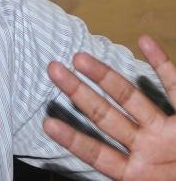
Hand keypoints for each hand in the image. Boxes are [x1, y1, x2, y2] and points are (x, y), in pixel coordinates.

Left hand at [44, 35, 175, 179]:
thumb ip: (121, 174)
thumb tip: (94, 176)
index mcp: (138, 173)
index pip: (99, 155)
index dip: (74, 140)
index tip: (47, 122)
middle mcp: (149, 148)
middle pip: (106, 117)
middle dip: (78, 93)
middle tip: (52, 68)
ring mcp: (169, 132)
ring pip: (132, 98)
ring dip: (105, 76)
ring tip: (78, 56)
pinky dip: (162, 64)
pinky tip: (145, 41)